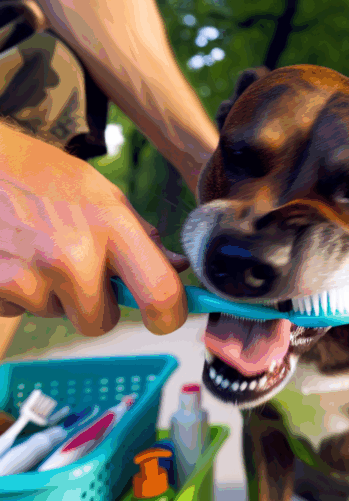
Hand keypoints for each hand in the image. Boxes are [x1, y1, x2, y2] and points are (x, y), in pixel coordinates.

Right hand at [0, 124, 188, 335]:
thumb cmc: (42, 177)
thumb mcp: (101, 193)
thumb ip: (140, 234)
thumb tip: (179, 267)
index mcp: (112, 226)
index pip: (160, 291)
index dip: (169, 316)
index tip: (167, 318)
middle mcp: (75, 256)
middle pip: (103, 323)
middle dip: (97, 307)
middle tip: (80, 271)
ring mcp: (31, 276)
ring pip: (59, 315)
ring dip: (53, 295)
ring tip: (38, 250)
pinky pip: (19, 312)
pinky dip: (19, 293)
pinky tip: (14, 255)